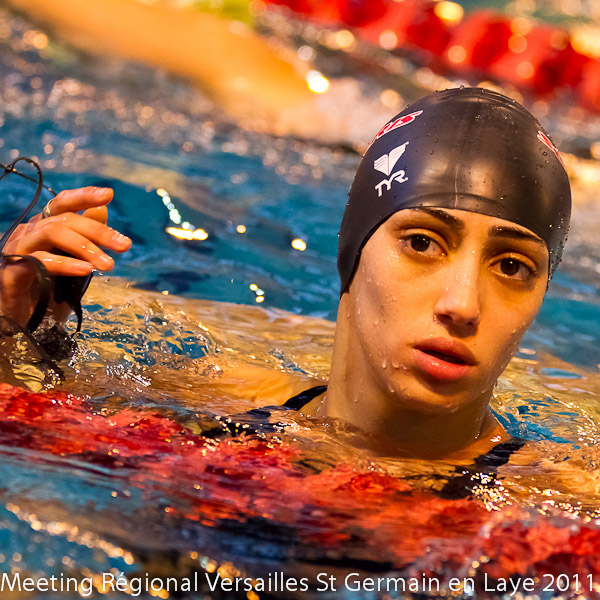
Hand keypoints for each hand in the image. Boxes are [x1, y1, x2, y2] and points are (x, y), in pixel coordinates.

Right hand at [0, 186, 130, 326]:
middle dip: (98, 231)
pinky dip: (64, 264)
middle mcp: (29, 233)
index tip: (108, 194)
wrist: (22, 321)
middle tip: (124, 245)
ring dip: (85, 247)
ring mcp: (18, 250)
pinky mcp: (11, 272)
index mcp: (44, 228)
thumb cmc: (48, 292)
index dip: (83, 196)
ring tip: (108, 264)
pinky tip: (85, 271)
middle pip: (64, 220)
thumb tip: (102, 209)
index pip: (62, 203)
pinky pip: (38, 261)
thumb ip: (86, 238)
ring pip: (51, 233)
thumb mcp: (74, 264)